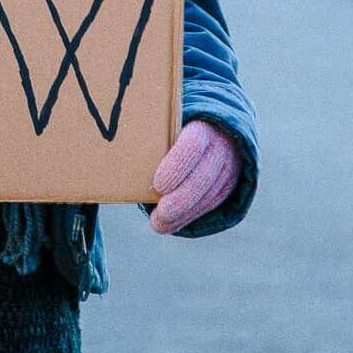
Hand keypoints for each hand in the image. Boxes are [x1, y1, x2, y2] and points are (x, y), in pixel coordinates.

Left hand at [148, 119, 238, 234]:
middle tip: (162, 212)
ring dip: (183, 213)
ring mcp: (227, 167)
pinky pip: (211, 203)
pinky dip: (188, 216)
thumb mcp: (167, 127)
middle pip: (202, 177)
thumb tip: (125, 154)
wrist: (216, 130)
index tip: (159, 185)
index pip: (192, 146)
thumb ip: (153, 140)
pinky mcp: (228, 184)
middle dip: (181, 199)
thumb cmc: (178, 130)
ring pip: (208, 194)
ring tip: (159, 222)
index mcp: (201, 127)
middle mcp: (219, 147)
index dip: (177, 167)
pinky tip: (169, 224)